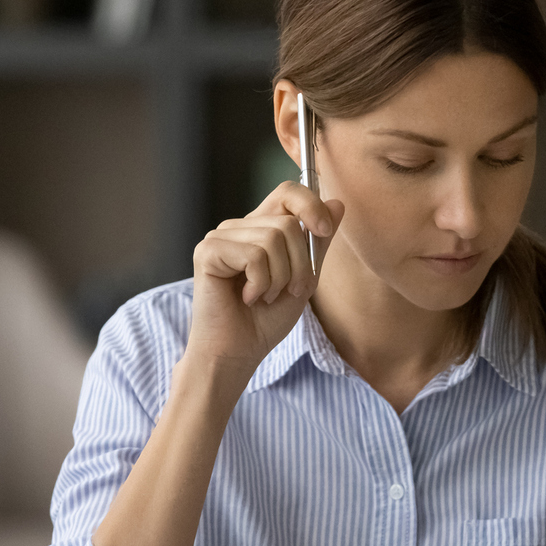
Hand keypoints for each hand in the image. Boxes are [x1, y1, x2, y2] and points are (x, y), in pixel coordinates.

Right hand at [187, 181, 343, 370]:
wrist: (238, 352)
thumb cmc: (266, 320)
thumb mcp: (304, 279)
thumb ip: (318, 243)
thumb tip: (337, 203)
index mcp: (261, 229)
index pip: (288, 192)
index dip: (311, 205)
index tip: (324, 231)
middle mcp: (239, 227)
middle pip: (288, 222)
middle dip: (300, 264)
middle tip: (286, 291)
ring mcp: (221, 237)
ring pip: (273, 238)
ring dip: (280, 277)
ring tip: (265, 296)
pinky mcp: (208, 251)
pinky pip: (254, 255)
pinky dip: (261, 283)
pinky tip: (248, 298)